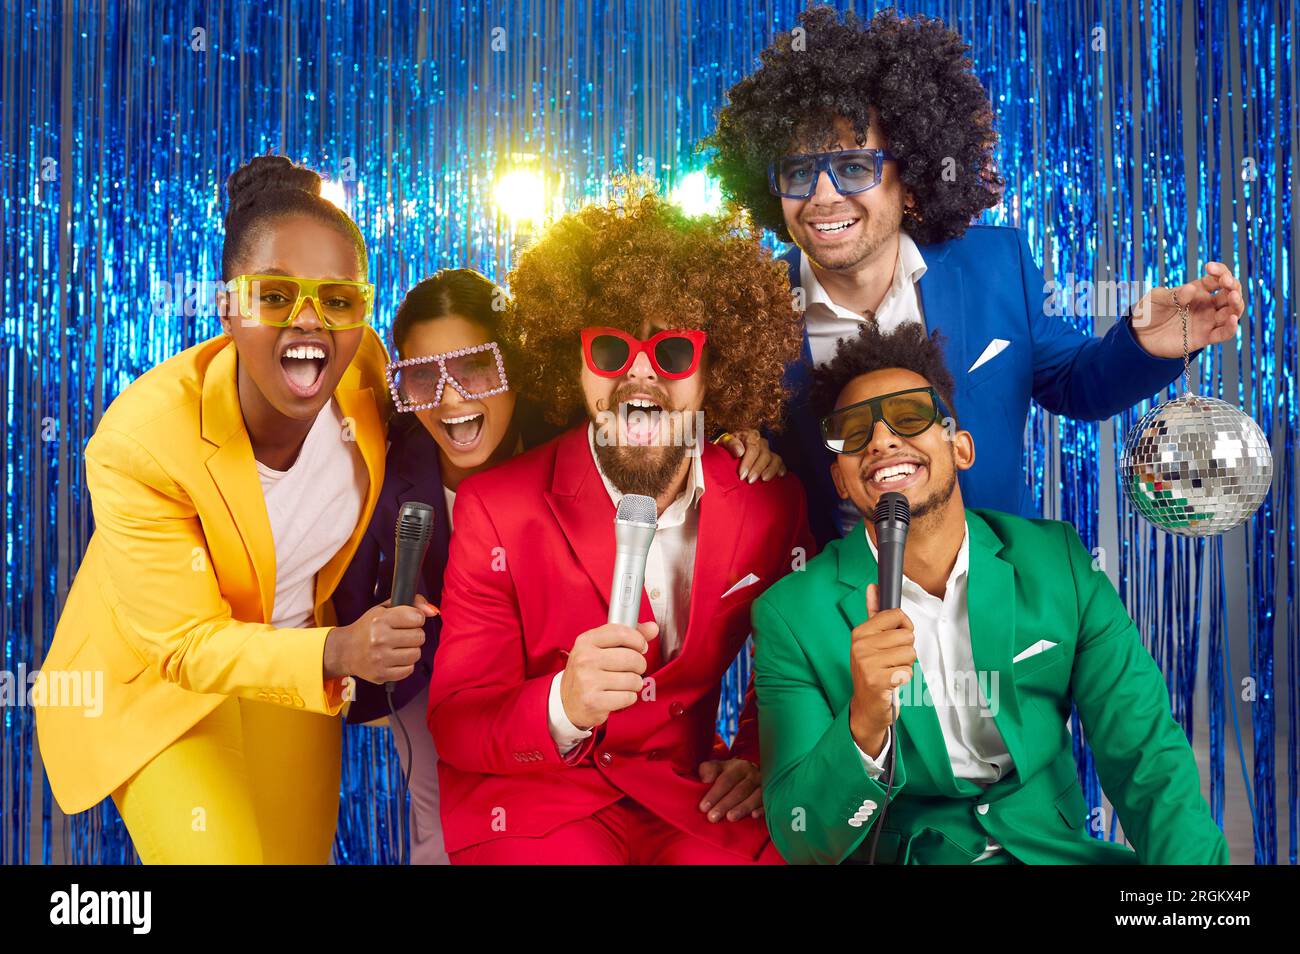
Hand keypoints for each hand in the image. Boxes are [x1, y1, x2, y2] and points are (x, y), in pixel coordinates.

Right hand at [323, 595, 437, 683]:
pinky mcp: (381, 674)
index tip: (407, 621)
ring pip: (416, 654)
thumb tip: (433, 611)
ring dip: (411, 650)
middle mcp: (379, 639)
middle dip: (414, 635)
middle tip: (402, 635)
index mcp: (380, 619)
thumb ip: (412, 603)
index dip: (416, 619)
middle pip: (420, 636)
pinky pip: (409, 670)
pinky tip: (394, 659)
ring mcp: (380, 658)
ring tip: (398, 647)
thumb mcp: (385, 609)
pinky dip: (405, 665)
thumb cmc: (368, 628)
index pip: (417, 617)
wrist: (345, 650)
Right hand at [559, 621, 658, 727]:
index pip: (621, 632)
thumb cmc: (588, 672)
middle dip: (640, 665)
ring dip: (635, 684)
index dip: (638, 640)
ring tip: (624, 684)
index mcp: (586, 641)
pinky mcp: (593, 701)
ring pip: (633, 679)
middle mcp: (585, 659)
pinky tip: (618, 695)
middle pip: (631, 657)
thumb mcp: (600, 649)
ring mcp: (588, 681)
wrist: (567, 702)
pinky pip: (628, 697)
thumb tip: (652, 628)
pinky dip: (629, 698)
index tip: (641, 647)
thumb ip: (627, 637)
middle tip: (634, 669)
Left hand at [698, 759, 762, 821]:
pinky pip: (768, 803)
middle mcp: (753, 775)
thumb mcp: (718, 767)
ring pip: (754, 797)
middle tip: (713, 817)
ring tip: (730, 818)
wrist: (752, 775)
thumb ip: (708, 770)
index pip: (726, 780)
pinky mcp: (772, 796)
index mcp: (739, 767)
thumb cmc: (730, 774)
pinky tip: (754, 816)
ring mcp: (765, 785)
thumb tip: (706, 779)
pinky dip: (762, 809)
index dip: (715, 794)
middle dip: (725, 804)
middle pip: (740, 790)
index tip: (703, 807)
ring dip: (742, 808)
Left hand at [718, 429, 785, 482]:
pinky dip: (781, 468)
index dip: (748, 462)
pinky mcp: (773, 459)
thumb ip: (731, 444)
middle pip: (764, 454)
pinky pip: (781, 463)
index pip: (752, 448)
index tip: (742, 475)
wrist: (729, 450)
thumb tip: (740, 452)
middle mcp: (761, 442)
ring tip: (764, 479)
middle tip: (749, 480)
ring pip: (775, 458)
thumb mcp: (725, 442)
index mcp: (750, 436)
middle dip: (757, 468)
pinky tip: (780, 475)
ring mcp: (768, 451)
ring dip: (770, 470)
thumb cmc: (727, 447)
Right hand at [847, 583, 915, 757]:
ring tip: (891, 672)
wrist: (866, 707)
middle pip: (907, 635)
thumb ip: (874, 613)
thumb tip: (874, 587)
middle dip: (905, 650)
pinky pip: (907, 671)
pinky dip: (904, 679)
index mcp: (860, 632)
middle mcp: (860, 646)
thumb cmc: (873, 671)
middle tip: (891, 661)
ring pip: (910, 653)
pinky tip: (892, 683)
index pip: (896, 615)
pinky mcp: (877, 681)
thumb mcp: (870, 641)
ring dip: (906, 666)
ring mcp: (867, 663)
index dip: (903, 627)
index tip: (894, 640)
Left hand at [1130, 262, 1244, 357]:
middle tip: (1226, 283)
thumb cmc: (1148, 312)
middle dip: (1233, 286)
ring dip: (1236, 304)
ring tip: (1232, 297)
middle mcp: (1207, 305)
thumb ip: (1172, 295)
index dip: (1218, 271)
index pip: (1216, 278)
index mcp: (1198, 291)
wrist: (1140, 335)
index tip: (1209, 267)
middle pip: (1230, 293)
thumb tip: (1190, 289)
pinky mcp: (1204, 338)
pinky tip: (1232, 320)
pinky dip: (1230, 328)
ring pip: (1231, 312)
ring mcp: (1207, 321)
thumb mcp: (1156, 298)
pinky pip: (1223, 334)